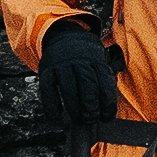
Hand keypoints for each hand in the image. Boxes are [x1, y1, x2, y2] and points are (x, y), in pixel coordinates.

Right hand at [38, 20, 121, 139]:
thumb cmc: (86, 59)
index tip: (107, 117)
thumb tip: (109, 109)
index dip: (107, 103)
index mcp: (97, 61)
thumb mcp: (100, 62)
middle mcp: (80, 61)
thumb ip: (105, 81)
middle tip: (91, 120)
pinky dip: (51, 104)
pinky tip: (55, 115)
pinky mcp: (47, 68)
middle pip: (88, 85)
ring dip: (74, 108)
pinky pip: (48, 88)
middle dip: (91, 106)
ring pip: (69, 88)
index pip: (105, 84)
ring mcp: (62, 64)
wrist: (65, 36)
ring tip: (77, 120)